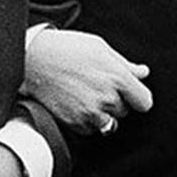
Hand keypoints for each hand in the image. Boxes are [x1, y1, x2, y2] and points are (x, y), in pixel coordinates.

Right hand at [24, 28, 152, 133]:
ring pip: (110, 123)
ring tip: (86, 96)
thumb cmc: (66, 48)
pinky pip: (91, 129)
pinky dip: (86, 120)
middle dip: (116, 101)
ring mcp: (91, 112)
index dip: (138, 97)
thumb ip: (125, 64)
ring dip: (102, 114)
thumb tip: (143, 73)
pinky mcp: (76, 123)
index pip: (144, 102)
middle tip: (97, 86)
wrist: (32, 60)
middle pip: (125, 111)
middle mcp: (107, 97)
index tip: (130, 93)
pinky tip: (75, 103)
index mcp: (117, 77)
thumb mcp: (99, 47)